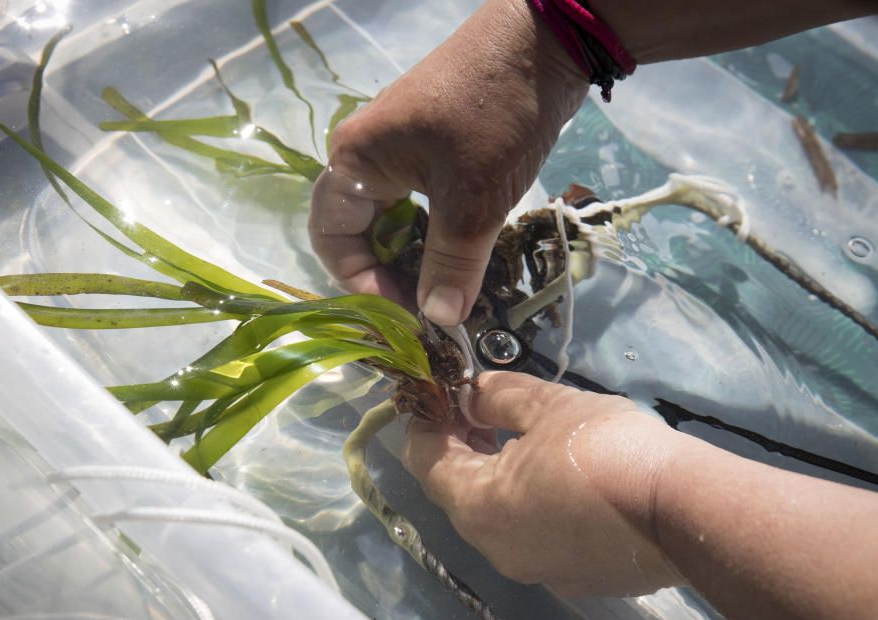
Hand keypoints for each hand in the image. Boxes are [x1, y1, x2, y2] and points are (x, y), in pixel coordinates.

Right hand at [308, 0, 587, 323]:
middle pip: (360, 234)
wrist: (545, 41)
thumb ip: (452, 266)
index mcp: (356, 161)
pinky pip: (420, 206)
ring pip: (394, 223)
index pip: (332, 239)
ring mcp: (400, 151)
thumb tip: (441, 321)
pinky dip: (436, 237)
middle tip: (430, 310)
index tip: (407, 313)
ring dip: (416, 260)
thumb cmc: (495, 113)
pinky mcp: (433, 150)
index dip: (362, 284)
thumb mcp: (473, 200)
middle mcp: (367, 156)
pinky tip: (463, 259)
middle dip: (390, 276)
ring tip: (450, 291)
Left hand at [402, 371, 684, 596]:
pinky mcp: (575, 579)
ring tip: (518, 436)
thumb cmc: (604, 449)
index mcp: (477, 507)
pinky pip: (534, 535)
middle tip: (478, 407)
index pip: (425, 461)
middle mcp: (496, 549)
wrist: (684, 511)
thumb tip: (473, 396)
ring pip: (496, 517)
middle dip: (461, 446)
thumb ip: (497, 397)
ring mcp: (536, 571)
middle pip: (457, 492)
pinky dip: (530, 503)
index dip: (426, 422)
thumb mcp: (546, 405)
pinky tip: (559, 476)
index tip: (440, 394)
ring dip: (495, 475)